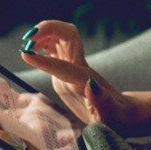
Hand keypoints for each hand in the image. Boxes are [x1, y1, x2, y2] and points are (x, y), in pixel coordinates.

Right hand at [19, 21, 142, 128]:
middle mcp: (81, 66)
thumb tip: (90, 84)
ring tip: (26, 43)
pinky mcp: (71, 65)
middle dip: (47, 29)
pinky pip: (56, 46)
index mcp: (86, 80)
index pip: (64, 66)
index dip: (44, 61)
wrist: (125, 111)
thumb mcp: (112, 117)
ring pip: (61, 35)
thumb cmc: (118, 119)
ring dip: (44, 33)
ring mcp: (76, 63)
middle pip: (67, 34)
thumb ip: (102, 103)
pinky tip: (32, 48)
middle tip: (26, 40)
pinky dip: (42, 42)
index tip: (26, 54)